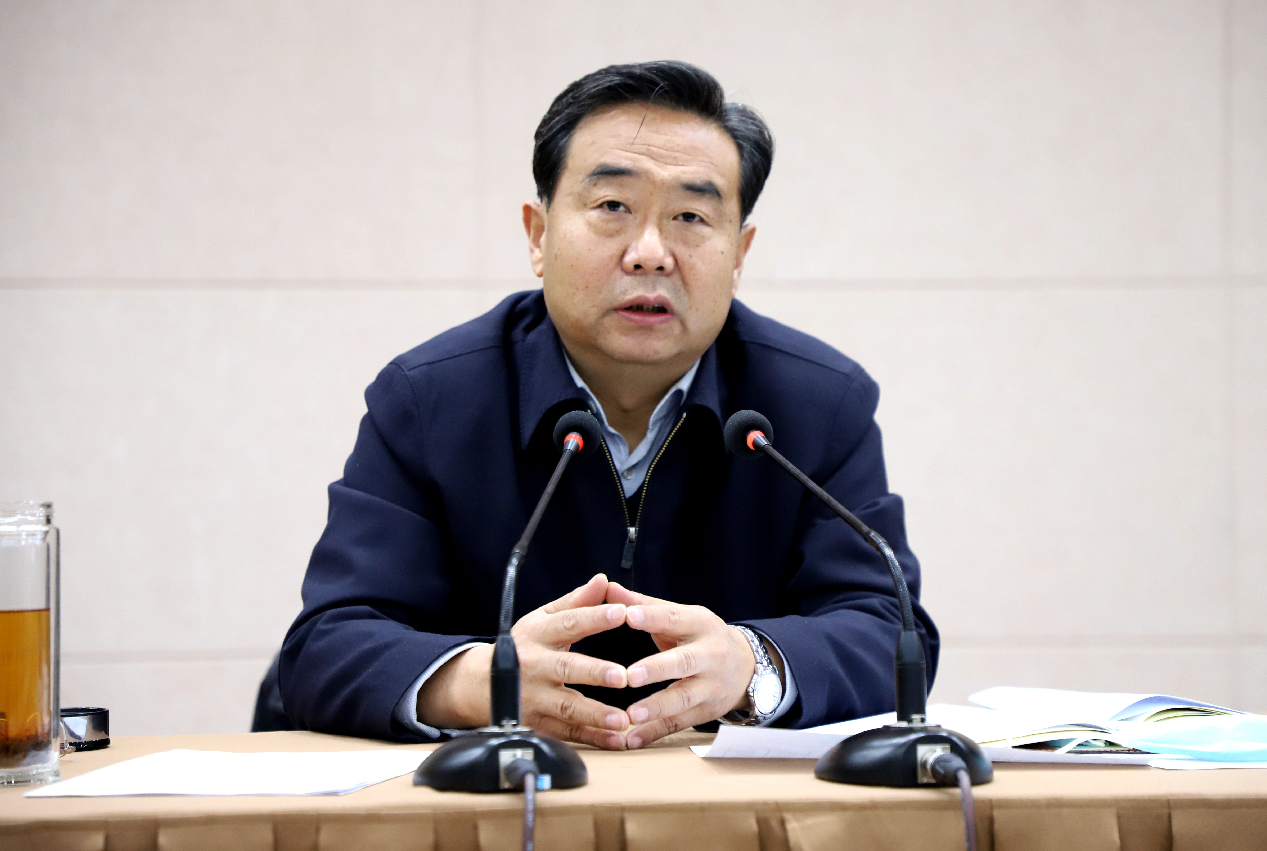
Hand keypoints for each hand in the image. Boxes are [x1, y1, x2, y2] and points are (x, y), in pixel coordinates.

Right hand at [416, 574, 631, 748]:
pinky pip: (567, 733)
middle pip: (566, 668)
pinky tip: (615, 739)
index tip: (621, 612)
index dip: (594, 617)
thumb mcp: (543, 618)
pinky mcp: (536, 723)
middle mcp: (535, 665)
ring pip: (566, 707)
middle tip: (622, 675)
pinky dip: (592, 738)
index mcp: (539, 634)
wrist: (480, 684)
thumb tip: (604, 580)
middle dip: (594, 672)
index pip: (568, 622)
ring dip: (595, 715)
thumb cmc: (523, 646)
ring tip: (621, 720)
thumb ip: (576, 602)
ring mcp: (533, 697)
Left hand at [605, 581, 754, 748]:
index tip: (627, 615)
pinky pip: (678, 724)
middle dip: (657, 669)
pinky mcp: (705, 712)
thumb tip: (608, 587)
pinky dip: (654, 733)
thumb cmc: (699, 636)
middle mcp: (709, 655)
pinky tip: (631, 739)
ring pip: (683, 698)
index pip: (673, 618)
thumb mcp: (679, 615)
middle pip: (683, 662)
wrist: (746, 666)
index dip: (651, 617)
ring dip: (656, 707)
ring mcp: (709, 686)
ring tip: (631, 715)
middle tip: (629, 675)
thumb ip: (642, 604)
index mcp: (699, 624)